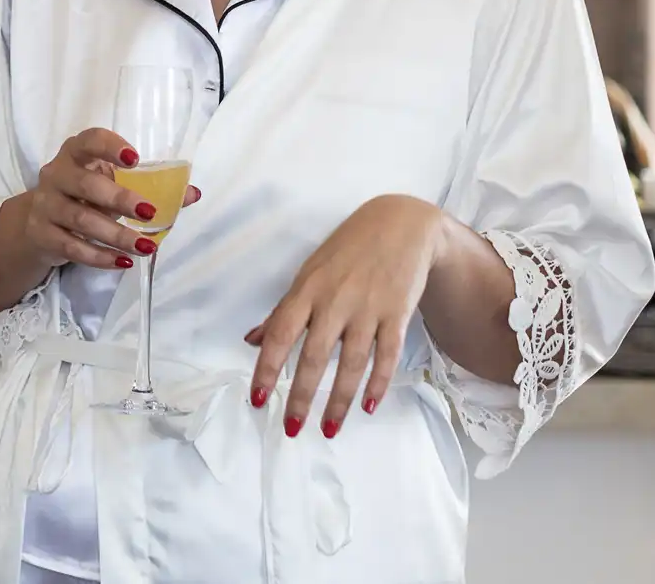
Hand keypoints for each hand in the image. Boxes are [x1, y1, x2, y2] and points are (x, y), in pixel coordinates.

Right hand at [13, 128, 201, 272]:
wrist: (38, 223)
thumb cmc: (84, 196)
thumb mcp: (110, 184)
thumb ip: (150, 187)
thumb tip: (193, 193)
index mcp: (76, 153)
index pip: (89, 141)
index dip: (110, 146)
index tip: (135, 159)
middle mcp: (56, 175)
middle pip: (86, 184)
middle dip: (119, 199)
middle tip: (150, 212)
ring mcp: (46, 205)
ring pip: (81, 220)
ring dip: (116, 235)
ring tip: (146, 247)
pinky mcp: (42, 234)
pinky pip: (73, 248)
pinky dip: (100, 257)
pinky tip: (123, 262)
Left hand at [246, 195, 445, 438]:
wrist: (401, 224)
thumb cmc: (348, 250)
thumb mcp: (310, 272)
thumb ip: (284, 310)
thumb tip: (253, 341)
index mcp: (307, 289)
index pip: (281, 334)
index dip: (267, 368)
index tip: (258, 399)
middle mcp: (335, 300)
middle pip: (315, 356)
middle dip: (301, 396)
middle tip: (291, 428)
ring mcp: (368, 308)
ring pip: (351, 363)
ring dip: (339, 400)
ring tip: (328, 429)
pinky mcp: (398, 314)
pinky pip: (387, 355)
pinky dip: (378, 383)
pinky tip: (368, 406)